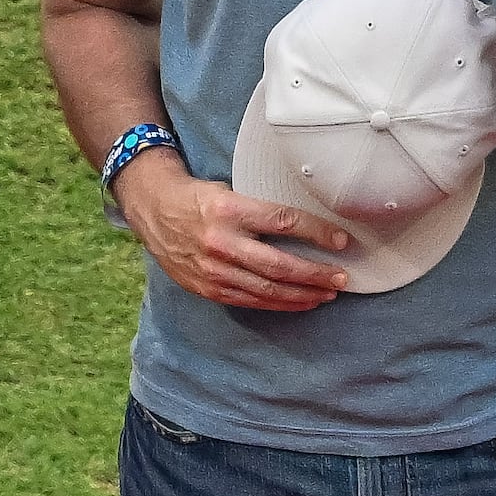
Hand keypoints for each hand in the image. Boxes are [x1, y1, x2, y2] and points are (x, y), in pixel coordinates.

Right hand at [117, 149, 352, 311]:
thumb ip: (260, 210)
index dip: (317, 233)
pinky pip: (250, 300)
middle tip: (342, 278)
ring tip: (327, 293)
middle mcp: (221, 242)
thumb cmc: (197, 198)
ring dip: (302, 294)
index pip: (283, 222)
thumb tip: (308, 226)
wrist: (153, 210)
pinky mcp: (207, 288)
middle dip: (315, 274)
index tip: (341, 240)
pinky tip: (299, 302)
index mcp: (229, 210)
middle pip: (279, 265)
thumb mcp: (228, 191)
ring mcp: (213, 269)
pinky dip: (279, 304)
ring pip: (267, 289)